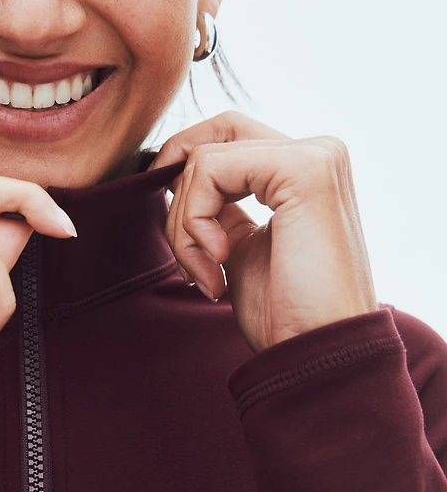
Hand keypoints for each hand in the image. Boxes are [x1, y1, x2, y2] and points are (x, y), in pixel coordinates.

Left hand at [148, 111, 377, 353]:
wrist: (317, 354)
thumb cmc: (284, 314)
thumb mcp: (241, 247)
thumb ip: (220, 208)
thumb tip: (174, 176)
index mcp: (307, 169)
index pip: (227, 137)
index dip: (185, 174)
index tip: (181, 236)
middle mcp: (318, 152)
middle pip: (213, 138)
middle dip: (179, 197)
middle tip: (191, 259)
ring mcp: (315, 155)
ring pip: (203, 160)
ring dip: (184, 225)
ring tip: (207, 274)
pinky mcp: (303, 169)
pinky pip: (208, 169)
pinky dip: (194, 220)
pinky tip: (219, 261)